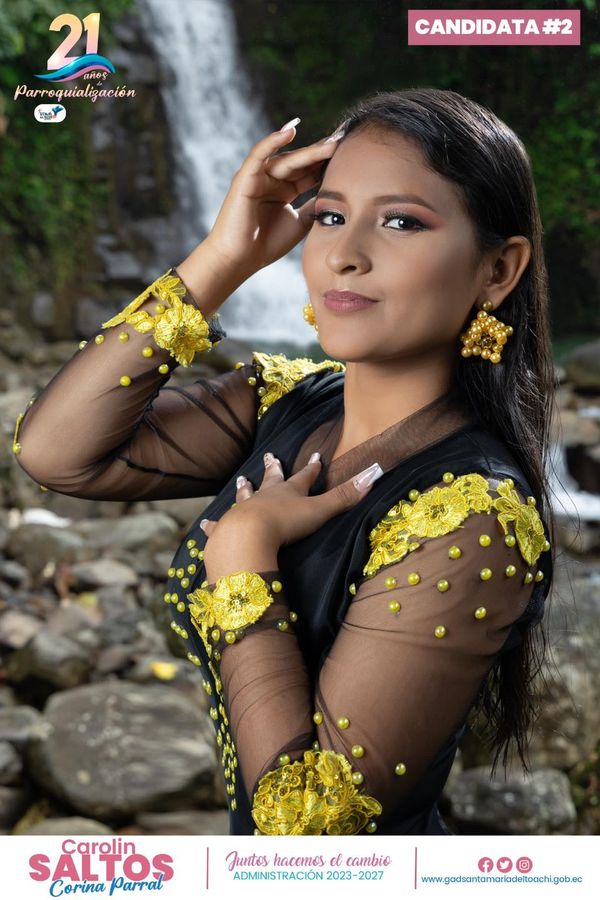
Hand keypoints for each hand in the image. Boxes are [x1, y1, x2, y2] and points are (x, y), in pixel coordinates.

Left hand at [200, 452, 383, 575]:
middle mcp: (265, 497)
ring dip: (245, 490)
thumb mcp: (321, 510)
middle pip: (271, 480)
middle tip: (270, 455)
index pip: (304, 477)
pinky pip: (220, 525)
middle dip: (273, 469)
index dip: (311, 469)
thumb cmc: (285, 523)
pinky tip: (208, 523)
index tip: (315, 456)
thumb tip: (375, 473)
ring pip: (245, 497)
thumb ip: (346, 495)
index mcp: (288, 492)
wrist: (247, 536)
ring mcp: (244, 511)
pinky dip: (215, 525)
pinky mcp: (227, 529)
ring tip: (241, 481)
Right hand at [204, 120, 343, 274]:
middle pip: (302, 162)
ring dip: (309, 150)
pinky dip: (273, 141)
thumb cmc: (266, 245)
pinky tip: (290, 131)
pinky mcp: (245, 177)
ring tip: (332, 142)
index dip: (329, 163)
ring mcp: (259, 176)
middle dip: (324, 152)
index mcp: (286, 190)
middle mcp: (273, 179)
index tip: (353, 154)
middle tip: (347, 140)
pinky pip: (260, 154)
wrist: (240, 260)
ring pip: (287, 158)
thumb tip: (337, 194)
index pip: (310, 171)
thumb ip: (314, 205)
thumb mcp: (300, 223)